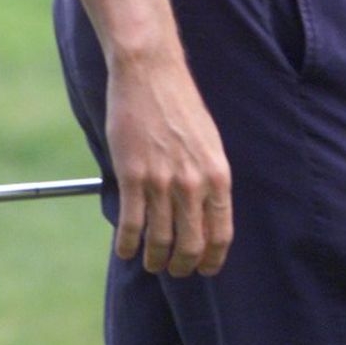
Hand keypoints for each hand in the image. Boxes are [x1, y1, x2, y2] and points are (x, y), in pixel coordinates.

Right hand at [105, 47, 232, 277]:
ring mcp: (162, 181)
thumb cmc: (181, 106)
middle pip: (191, 244)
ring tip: (151, 263)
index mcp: (218, 175)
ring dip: (154, 259)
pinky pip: (130, 224)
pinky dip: (127, 244)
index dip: (212, 259)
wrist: (151, 74)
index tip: (205, 269)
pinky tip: (125, 250)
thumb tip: (206, 213)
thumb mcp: (210, 143)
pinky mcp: (132, 175)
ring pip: (159, 240)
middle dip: (182, 265)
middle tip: (174, 270)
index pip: (221, 233)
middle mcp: (193, 183)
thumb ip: (209, 178)